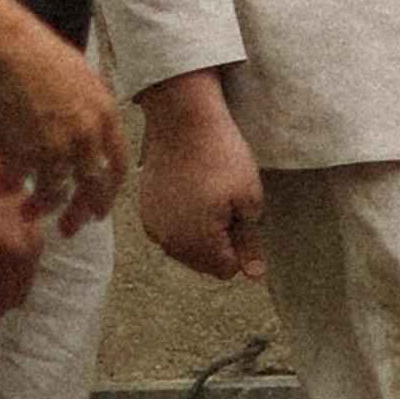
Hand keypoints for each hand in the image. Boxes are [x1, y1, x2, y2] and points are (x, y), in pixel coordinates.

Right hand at [0, 0, 120, 218]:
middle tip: (71, 227)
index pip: (116, 163)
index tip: (99, 205)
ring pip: (55, 193)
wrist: (0, 44)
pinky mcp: (21, 152)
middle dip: (83, 212)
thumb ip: (85, 112)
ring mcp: (54, 145)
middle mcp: (85, 134)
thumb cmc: (33, 52)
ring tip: (27, 213)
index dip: (108, 189)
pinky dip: (6, 189)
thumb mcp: (76, 79)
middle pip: (93, 187)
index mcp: (103, 112)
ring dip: (40, 208)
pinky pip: (18, 183)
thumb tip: (82, 136)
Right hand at [137, 68, 266, 281]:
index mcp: (199, 242)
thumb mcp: (249, 198)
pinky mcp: (144, 210)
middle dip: (220, 244)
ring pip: (183, 249)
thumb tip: (254, 275)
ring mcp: (153, 226)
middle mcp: (169, 241)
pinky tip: (192, 196)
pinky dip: (181, 222)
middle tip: (228, 204)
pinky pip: (167, 231)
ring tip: (210, 197)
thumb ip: (250, 241)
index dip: (241, 248)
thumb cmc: (222, 157)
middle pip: (203, 263)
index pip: (226, 269)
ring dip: (199, 235)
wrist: (183, 123)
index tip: (243, 217)